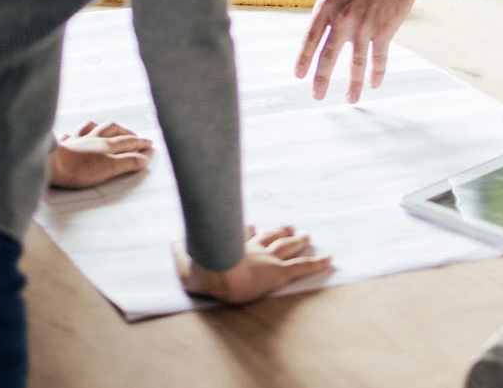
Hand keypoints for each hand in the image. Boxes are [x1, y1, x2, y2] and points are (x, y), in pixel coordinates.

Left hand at [48, 121, 153, 188]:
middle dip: (126, 132)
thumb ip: (127, 163)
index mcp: (107, 145)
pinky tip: (78, 132)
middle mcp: (94, 139)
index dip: (140, 143)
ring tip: (110, 128)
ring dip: (105, 127)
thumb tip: (143, 159)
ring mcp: (78, 140)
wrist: (53, 164)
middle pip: (114, 130)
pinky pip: (73, 133)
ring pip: (94, 127)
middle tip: (135, 136)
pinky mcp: (64, 145)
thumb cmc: (79, 168)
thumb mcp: (110, 168)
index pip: (128, 142)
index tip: (149, 143)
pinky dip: (79, 132)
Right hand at [176, 225, 332, 303]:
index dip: (250, 230)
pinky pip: (302, 267)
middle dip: (281, 231)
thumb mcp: (184, 262)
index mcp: (233, 244)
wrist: (218, 276)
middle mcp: (253, 248)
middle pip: (271, 236)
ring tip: (307, 236)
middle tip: (292, 227)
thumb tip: (172, 237)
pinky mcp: (279, 271)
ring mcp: (268, 258)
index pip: (245, 233)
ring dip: (298, 241)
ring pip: (287, 247)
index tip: (254, 225)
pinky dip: (318, 263)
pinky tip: (331, 260)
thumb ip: (179, 249)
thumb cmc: (202, 271)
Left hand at [295, 0, 419, 102]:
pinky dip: (377, 73)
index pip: (310, 38)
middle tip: (317, 95)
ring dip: (352, 84)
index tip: (299, 75)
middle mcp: (343, 19)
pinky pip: (379, 57)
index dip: (304, 59)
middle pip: (329, 56)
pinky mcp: (385, 30)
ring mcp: (365, 26)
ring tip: (350, 99)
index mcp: (327, 4)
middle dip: (321, 79)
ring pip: (355, 63)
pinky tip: (374, 84)